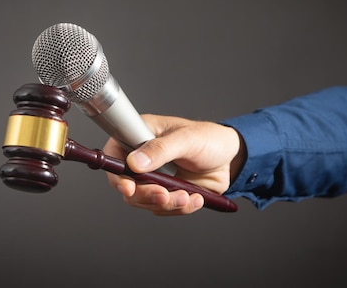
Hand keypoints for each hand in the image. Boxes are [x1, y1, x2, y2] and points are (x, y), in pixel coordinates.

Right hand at [103, 114, 245, 215]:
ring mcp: (153, 178)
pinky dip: (179, 208)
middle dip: (146, 195)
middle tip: (164, 195)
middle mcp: (142, 158)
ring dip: (165, 204)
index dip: (116, 173)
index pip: (114, 154)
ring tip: (187, 196)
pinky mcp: (167, 193)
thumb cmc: (209, 139)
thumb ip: (160, 149)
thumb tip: (135, 163)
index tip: (129, 187)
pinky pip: (163, 209)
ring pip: (144, 201)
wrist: (232, 158)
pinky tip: (195, 198)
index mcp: (140, 136)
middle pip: (127, 185)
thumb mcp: (186, 139)